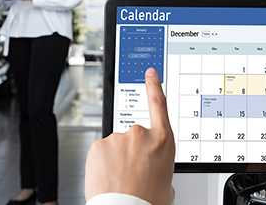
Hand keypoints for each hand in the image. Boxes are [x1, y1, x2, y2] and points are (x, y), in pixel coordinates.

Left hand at [85, 68, 174, 204]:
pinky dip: (103, 163)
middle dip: (132, 151)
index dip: (153, 86)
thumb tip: (154, 169)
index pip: (158, 104)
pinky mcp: (98, 145)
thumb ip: (161, 166)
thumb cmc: (147, 201)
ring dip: (117, 159)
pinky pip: (101, 152)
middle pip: (135, 136)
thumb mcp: (167, 183)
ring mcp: (118, 138)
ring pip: (116, 146)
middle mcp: (140, 134)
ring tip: (120, 180)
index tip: (149, 73)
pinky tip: (108, 177)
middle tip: (133, 174)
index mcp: (162, 140)